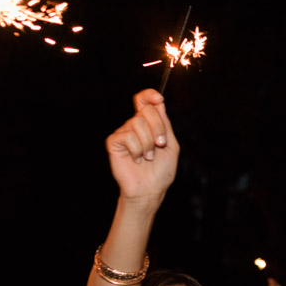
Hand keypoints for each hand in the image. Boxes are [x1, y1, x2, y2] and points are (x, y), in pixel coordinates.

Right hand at [105, 89, 179, 203]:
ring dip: (148, 143)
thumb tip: (159, 103)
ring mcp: (124, 133)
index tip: (158, 98)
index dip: (149, 95)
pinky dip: (137, 149)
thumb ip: (165, 124)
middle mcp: (134, 126)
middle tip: (160, 145)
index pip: (144, 101)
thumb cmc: (161, 171)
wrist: (150, 190)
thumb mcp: (171, 145)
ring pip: (137, 123)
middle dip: (158, 128)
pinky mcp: (114, 142)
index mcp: (148, 124)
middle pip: (146, 110)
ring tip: (147, 157)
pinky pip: (128, 136)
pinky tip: (136, 160)